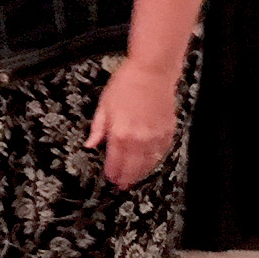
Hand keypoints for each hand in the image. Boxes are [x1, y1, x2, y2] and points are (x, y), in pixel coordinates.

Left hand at [86, 57, 178, 186]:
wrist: (152, 72)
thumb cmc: (126, 84)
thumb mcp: (104, 105)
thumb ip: (98, 128)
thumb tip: (90, 145)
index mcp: (120, 133)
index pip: (115, 161)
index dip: (112, 172)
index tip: (110, 178)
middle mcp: (138, 139)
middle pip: (132, 167)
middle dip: (126, 178)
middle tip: (122, 185)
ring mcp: (155, 137)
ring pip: (148, 163)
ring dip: (141, 173)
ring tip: (135, 179)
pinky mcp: (167, 132)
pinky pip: (161, 152)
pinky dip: (154, 160)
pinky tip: (149, 164)